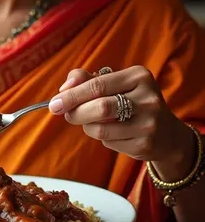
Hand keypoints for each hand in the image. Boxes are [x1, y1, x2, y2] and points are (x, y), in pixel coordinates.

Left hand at [48, 66, 186, 163]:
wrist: (167, 133)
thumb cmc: (132, 101)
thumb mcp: (115, 84)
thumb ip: (88, 79)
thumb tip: (65, 87)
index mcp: (139, 76)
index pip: (98, 84)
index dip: (72, 95)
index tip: (54, 103)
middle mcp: (147, 98)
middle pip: (100, 107)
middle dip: (76, 112)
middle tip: (66, 114)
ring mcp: (149, 123)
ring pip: (101, 129)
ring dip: (88, 126)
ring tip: (92, 122)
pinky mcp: (146, 145)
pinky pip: (110, 143)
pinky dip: (103, 138)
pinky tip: (113, 133)